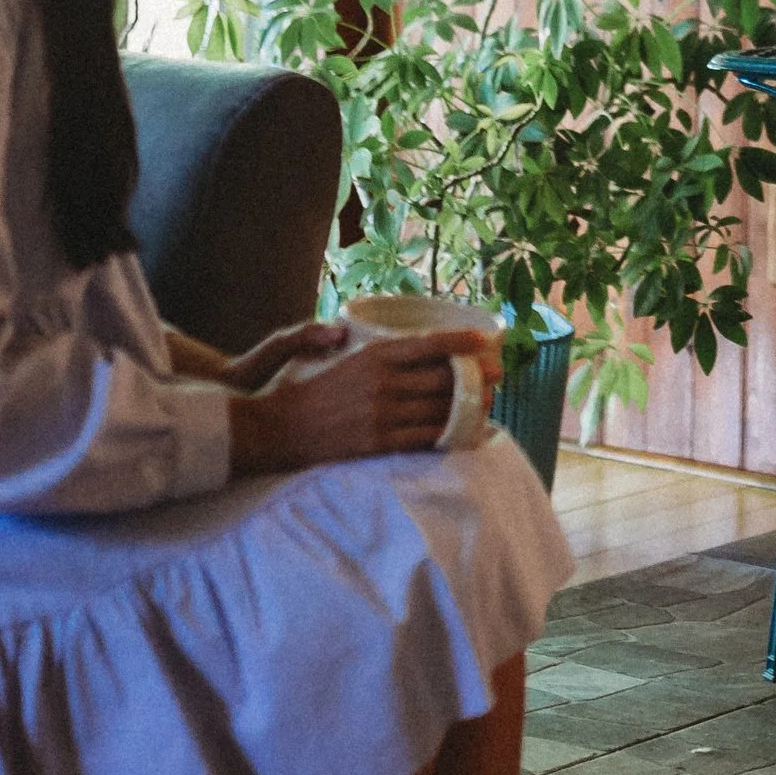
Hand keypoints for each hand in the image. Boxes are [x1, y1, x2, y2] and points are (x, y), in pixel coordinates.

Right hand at [228, 333, 476, 473]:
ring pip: (440, 410)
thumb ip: (370, 343)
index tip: (486, 341)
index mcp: (374, 354)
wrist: (278, 428)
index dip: (462, 342)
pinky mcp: (379, 442)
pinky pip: (425, 438)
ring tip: (486, 405)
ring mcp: (382, 414)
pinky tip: (462, 432)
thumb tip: (376, 332)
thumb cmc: (307, 389)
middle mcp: (383, 382)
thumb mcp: (335, 353)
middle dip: (476, 378)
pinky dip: (448, 435)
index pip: (429, 344)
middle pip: (443, 379)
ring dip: (469, 408)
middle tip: (497, 378)